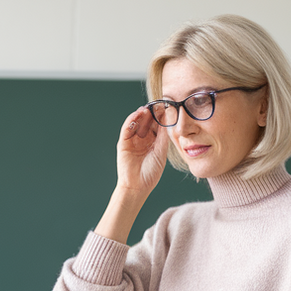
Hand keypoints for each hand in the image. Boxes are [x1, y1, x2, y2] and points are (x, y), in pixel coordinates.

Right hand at [94, 109, 169, 243]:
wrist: (137, 187)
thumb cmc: (150, 174)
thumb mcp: (160, 153)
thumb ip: (162, 137)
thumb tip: (167, 120)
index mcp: (152, 143)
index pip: (156, 126)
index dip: (160, 117)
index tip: (167, 107)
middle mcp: (142, 140)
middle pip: (147, 122)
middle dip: (152, 113)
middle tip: (158, 104)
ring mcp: (132, 140)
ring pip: (137, 123)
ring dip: (142, 114)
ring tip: (148, 108)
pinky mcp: (123, 142)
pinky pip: (127, 128)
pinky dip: (132, 120)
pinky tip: (138, 114)